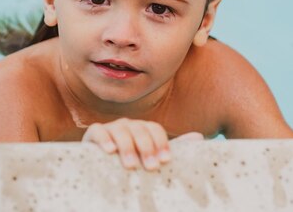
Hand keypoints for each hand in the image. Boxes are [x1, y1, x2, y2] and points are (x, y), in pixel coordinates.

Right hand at [82, 118, 203, 170]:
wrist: (101, 168)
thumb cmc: (131, 164)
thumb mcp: (150, 158)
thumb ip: (172, 148)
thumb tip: (199, 137)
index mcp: (143, 129)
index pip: (154, 129)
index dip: (161, 143)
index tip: (165, 160)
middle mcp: (128, 125)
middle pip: (139, 129)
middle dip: (146, 148)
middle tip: (150, 167)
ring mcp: (111, 128)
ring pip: (121, 130)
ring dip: (128, 147)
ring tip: (132, 165)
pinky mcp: (93, 134)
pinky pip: (98, 131)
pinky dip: (104, 139)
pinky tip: (110, 151)